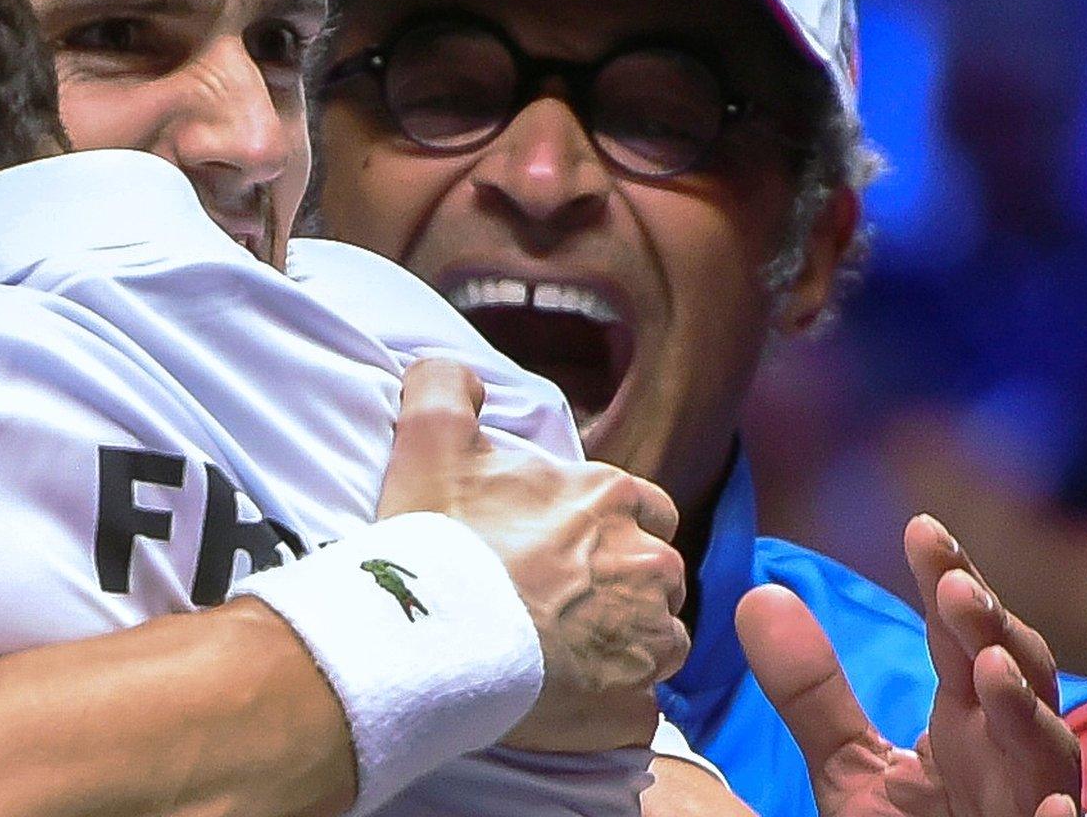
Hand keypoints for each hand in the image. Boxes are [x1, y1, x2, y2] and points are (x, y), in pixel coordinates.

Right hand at [377, 358, 688, 752]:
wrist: (431, 633)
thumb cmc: (439, 537)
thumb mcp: (430, 437)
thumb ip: (445, 387)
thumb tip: (458, 377)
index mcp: (613, 496)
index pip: (646, 510)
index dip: (611, 531)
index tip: (567, 553)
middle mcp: (647, 561)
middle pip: (657, 578)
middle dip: (623, 591)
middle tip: (559, 608)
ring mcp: (648, 636)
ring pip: (656, 643)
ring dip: (623, 649)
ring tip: (563, 661)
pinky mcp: (634, 702)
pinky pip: (638, 710)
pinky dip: (612, 708)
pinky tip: (567, 704)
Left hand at [733, 515, 1080, 816]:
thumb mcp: (851, 766)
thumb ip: (812, 691)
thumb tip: (758, 596)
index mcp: (971, 724)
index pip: (963, 639)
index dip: (950, 583)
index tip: (921, 528)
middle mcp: (1011, 755)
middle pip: (1017, 677)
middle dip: (992, 629)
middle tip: (955, 588)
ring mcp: (1030, 804)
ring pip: (1048, 753)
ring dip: (1026, 709)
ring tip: (991, 665)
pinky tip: (1051, 807)